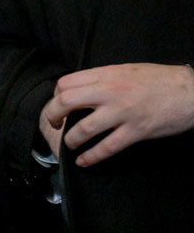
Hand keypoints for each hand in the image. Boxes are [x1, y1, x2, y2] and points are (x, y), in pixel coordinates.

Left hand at [41, 63, 193, 165]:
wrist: (191, 92)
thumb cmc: (160, 80)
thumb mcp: (127, 71)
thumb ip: (103, 79)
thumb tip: (82, 90)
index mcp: (108, 75)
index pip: (67, 83)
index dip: (57, 95)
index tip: (60, 104)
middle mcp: (111, 92)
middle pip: (66, 101)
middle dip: (53, 114)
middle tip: (54, 123)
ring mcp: (123, 112)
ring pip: (84, 128)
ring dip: (71, 140)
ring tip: (71, 144)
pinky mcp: (136, 131)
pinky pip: (108, 147)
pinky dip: (92, 156)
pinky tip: (84, 161)